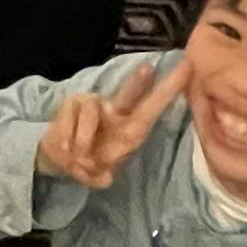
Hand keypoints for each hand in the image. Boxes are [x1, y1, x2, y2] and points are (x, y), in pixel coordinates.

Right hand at [35, 53, 185, 190]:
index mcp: (130, 127)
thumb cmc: (88, 161)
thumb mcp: (97, 174)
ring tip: (80, 159)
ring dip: (83, 144)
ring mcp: (93, 103)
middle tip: (148, 68)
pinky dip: (68, 143)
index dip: (170, 90)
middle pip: (129, 94)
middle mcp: (115, 111)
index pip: (152, 109)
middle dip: (139, 82)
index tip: (188, 69)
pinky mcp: (72, 102)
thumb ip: (99, 176)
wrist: (58, 155)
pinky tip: (67, 150)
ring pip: (90, 118)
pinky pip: (72, 123)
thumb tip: (104, 177)